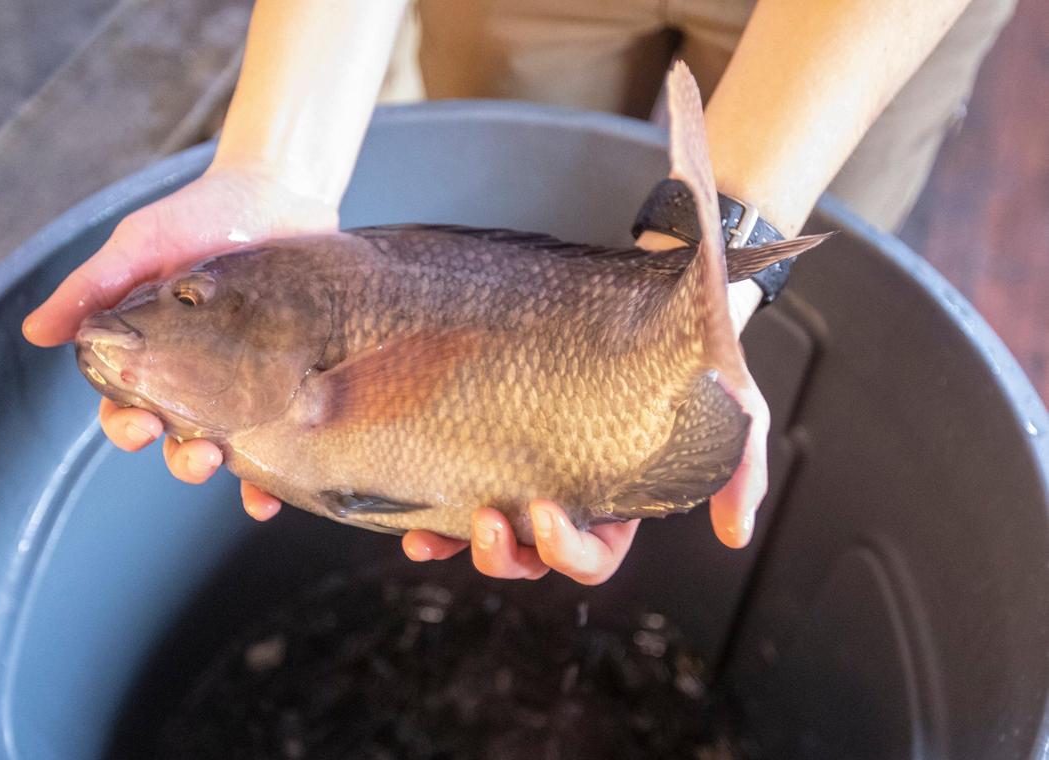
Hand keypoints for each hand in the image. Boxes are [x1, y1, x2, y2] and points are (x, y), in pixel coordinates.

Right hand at [23, 163, 337, 505]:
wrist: (277, 190)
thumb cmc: (199, 214)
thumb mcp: (140, 245)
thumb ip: (92, 287)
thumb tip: (35, 334)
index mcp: (153, 355)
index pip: (127, 407)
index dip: (127, 427)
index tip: (143, 425)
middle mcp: (198, 376)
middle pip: (180, 438)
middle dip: (183, 459)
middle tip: (201, 454)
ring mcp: (248, 380)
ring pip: (234, 446)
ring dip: (232, 473)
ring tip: (235, 469)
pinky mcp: (292, 377)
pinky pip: (289, 433)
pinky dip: (283, 470)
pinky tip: (278, 493)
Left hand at [399, 251, 770, 584]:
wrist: (658, 305)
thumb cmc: (694, 366)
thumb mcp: (735, 415)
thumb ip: (739, 471)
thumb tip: (734, 532)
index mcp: (618, 508)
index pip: (594, 559)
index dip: (569, 554)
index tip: (551, 515)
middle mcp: (567, 499)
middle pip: (530, 558)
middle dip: (505, 556)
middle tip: (490, 520)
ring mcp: (525, 470)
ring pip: (486, 533)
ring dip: (457, 543)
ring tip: (435, 532)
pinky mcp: (493, 438)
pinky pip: (454, 485)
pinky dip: (429, 505)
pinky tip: (407, 509)